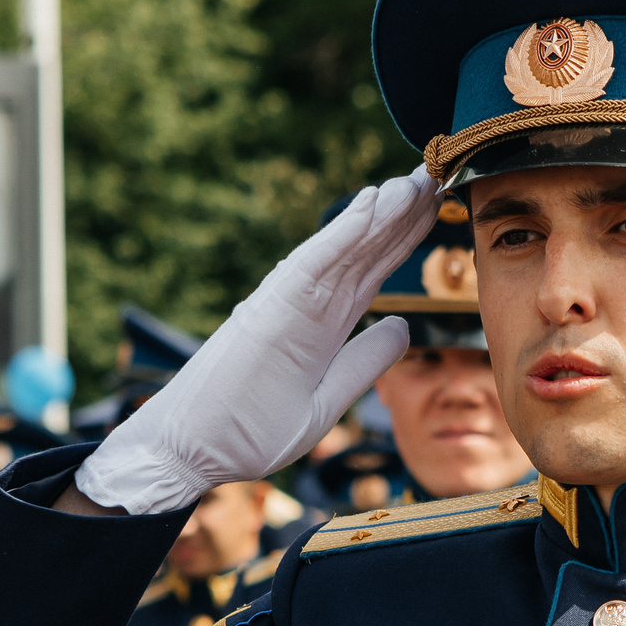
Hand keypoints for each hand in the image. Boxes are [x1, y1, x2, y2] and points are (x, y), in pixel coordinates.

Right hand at [76, 168, 439, 513]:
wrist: (190, 450)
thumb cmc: (246, 429)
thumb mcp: (325, 402)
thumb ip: (363, 363)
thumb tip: (402, 327)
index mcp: (322, 327)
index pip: (370, 273)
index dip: (403, 240)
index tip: (435, 208)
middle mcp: (306, 307)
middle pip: (363, 253)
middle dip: (400, 216)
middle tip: (435, 175)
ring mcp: (286, 306)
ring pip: (342, 251)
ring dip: (378, 215)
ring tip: (412, 181)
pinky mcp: (269, 312)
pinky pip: (311, 267)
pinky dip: (341, 236)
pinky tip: (370, 206)